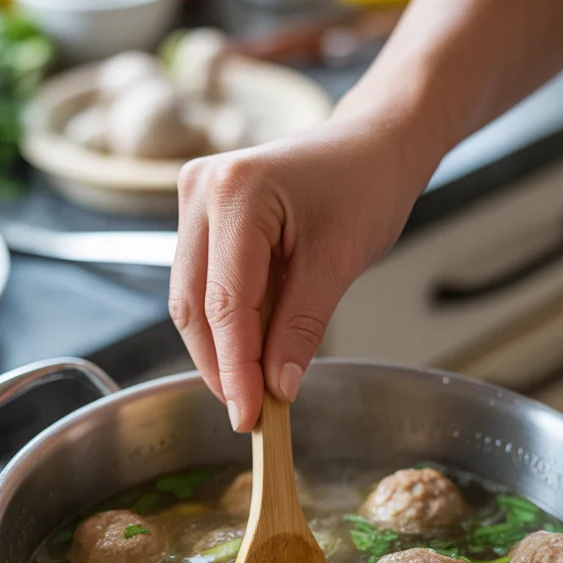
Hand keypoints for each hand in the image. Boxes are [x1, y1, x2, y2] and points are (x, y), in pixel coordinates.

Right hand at [169, 108, 431, 432]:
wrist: (371, 146)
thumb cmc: (365, 187)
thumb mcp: (340, 262)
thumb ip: (302, 327)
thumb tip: (276, 387)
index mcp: (236, 193)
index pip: (225, 304)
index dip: (234, 369)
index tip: (248, 417)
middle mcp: (200, 190)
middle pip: (194, 304)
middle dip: (221, 365)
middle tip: (250, 414)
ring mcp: (193, 199)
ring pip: (191, 299)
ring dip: (220, 348)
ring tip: (253, 389)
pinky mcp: (200, 215)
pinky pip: (202, 283)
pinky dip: (225, 323)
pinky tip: (250, 351)